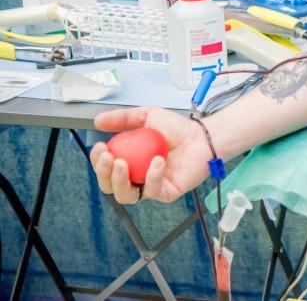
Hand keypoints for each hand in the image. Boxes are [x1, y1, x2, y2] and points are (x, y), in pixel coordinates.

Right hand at [90, 106, 211, 204]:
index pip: (106, 168)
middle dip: (104, 174)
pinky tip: (156, 161)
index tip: (100, 147)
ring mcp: (151, 186)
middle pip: (111, 186)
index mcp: (129, 162)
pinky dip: (152, 176)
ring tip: (122, 163)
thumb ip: (123, 118)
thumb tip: (98, 121)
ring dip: (119, 181)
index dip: (98, 161)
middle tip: (108, 157)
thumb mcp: (147, 116)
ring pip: (126, 196)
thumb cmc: (177, 129)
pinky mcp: (166, 192)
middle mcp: (137, 177)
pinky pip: (153, 190)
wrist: (202, 136)